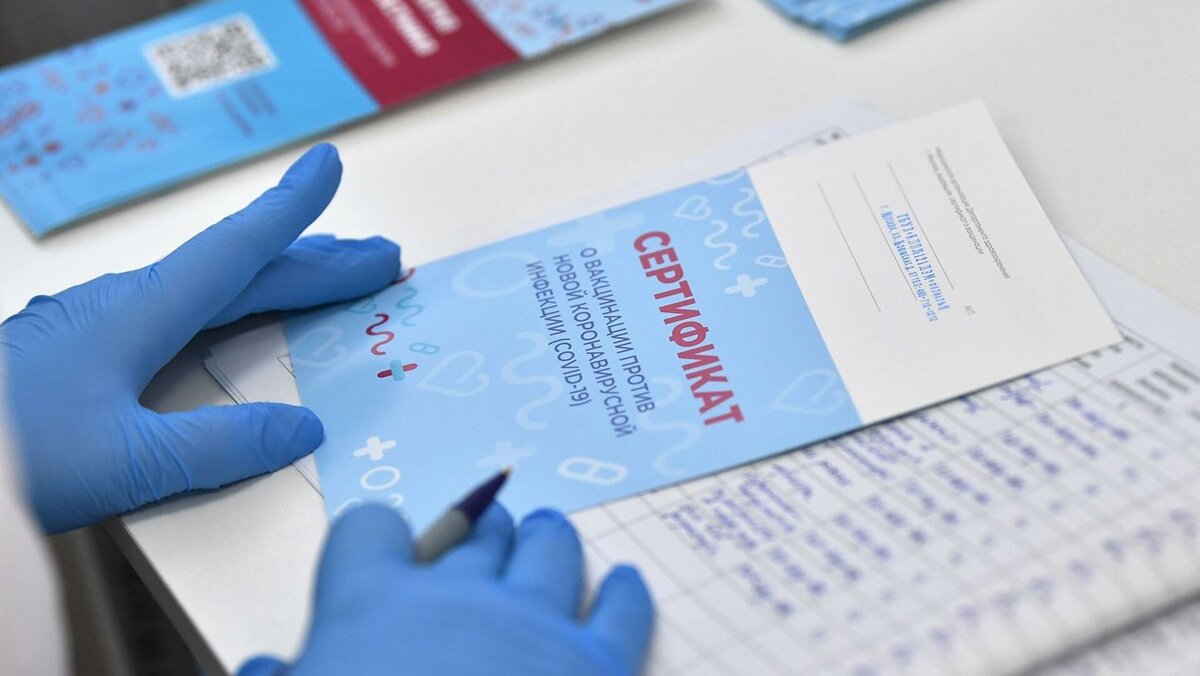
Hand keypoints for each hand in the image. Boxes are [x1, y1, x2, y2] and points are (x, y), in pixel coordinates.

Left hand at [1, 144, 399, 532]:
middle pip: (240, 268)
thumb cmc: (15, 451)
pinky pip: (185, 309)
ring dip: (280, 278)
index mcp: (142, 313)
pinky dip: (236, 304)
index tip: (330, 165)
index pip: (236, 251)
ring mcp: (105, 323)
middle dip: (316, 259)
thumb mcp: (127, 463)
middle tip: (381, 257)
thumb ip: (219, 448)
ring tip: (331, 278)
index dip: (290, 210)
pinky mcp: (88, 348)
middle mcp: (129, 305)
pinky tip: (237, 317)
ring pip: (212, 287)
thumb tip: (305, 428)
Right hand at [240, 504, 653, 675]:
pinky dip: (626, 592)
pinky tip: (626, 582)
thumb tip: (265, 670)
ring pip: (549, 550)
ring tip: (544, 529)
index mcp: (373, 605)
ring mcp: (537, 623)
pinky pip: (623, 610)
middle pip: (473, 534)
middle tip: (484, 531)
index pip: (369, 529)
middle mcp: (459, 596)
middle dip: (476, 530)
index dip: (373, 538)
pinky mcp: (601, 663)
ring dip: (544, 537)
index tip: (383, 552)